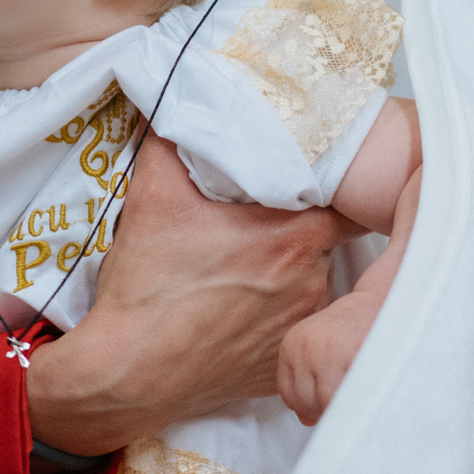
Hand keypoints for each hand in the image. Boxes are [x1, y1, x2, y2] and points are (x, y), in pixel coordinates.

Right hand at [26, 145, 339, 456]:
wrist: (128, 371)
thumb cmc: (146, 287)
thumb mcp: (153, 192)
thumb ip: (178, 137)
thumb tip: (186, 102)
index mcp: (294, 235)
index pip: (345, 194)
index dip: (332, 179)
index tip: (310, 174)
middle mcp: (312, 281)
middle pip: (330, 236)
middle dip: (308, 222)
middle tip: (272, 214)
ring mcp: (301, 326)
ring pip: (315, 281)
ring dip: (294, 268)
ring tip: (251, 262)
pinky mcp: (284, 363)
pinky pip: (294, 325)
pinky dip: (278, 313)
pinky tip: (244, 305)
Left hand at [277, 288, 378, 426]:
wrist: (393, 298)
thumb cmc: (361, 328)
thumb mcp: (325, 348)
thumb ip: (311, 382)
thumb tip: (306, 419)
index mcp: (293, 344)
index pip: (290, 396)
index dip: (312, 406)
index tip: (334, 397)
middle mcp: (305, 347)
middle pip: (307, 404)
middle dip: (330, 408)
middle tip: (354, 389)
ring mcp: (328, 352)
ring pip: (329, 404)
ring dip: (348, 404)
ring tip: (365, 383)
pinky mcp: (352, 357)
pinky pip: (351, 397)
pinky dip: (362, 398)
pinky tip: (374, 384)